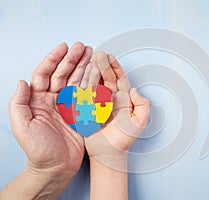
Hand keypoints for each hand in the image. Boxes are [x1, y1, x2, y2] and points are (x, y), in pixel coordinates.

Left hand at [9, 42, 91, 185]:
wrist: (56, 168)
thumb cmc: (38, 150)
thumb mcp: (22, 127)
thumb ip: (19, 104)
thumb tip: (22, 82)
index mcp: (37, 101)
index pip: (44, 74)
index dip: (54, 59)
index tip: (63, 48)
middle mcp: (52, 100)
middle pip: (62, 74)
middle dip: (72, 59)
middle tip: (83, 47)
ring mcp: (67, 106)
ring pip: (76, 81)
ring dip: (83, 67)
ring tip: (91, 54)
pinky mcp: (80, 113)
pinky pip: (86, 94)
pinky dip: (91, 82)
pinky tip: (96, 72)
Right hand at [84, 51, 149, 169]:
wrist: (109, 153)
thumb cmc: (124, 139)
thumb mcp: (140, 121)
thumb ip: (142, 105)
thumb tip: (136, 90)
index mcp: (124, 99)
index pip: (120, 79)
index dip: (116, 67)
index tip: (111, 57)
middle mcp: (111, 99)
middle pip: (107, 78)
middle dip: (103, 65)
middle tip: (98, 54)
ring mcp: (98, 103)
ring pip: (95, 83)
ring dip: (93, 71)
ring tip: (90, 59)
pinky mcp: (88, 109)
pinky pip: (85, 94)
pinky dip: (84, 84)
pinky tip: (82, 75)